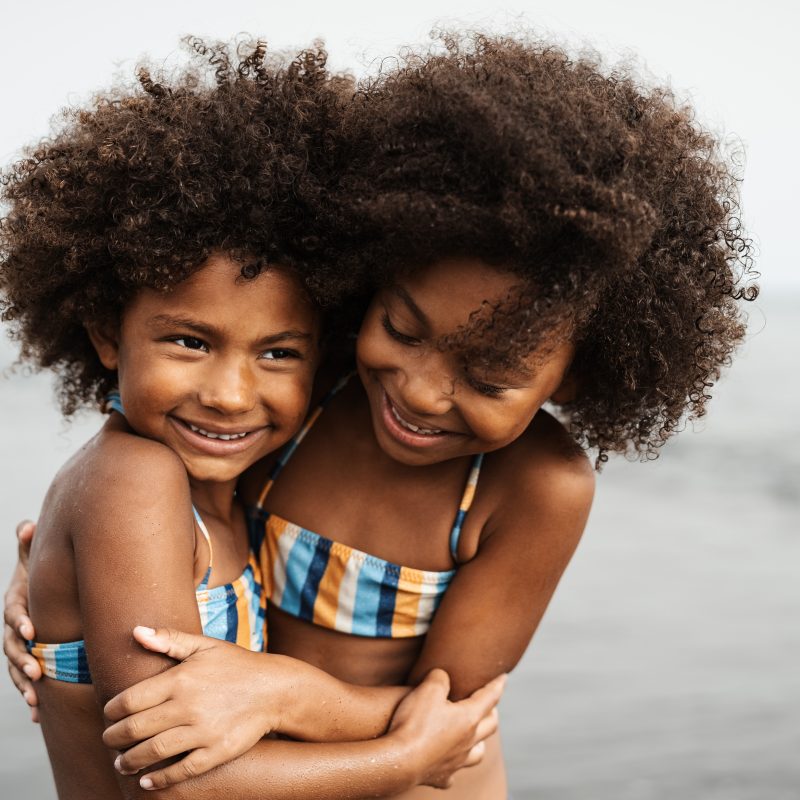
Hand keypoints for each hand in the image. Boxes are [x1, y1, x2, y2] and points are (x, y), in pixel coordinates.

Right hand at [3, 520, 39, 720]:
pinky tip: (40, 715)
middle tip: (35, 672)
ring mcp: (19, 645)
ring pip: (17, 667)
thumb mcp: (34, 559)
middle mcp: (13, 627)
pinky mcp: (29, 658)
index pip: (13, 614)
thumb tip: (27, 526)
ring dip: (24, 684)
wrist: (44, 592)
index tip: (32, 630)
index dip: (20, 621)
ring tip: (35, 698)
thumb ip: (29, 545)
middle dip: (22, 660)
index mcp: (15, 604)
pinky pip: (26, 680)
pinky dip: (31, 695)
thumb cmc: (40, 574)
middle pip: (12, 647)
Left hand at [104, 626, 287, 785]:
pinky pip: (180, 770)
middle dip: (113, 738)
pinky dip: (158, 779)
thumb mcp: (205, 646)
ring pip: (152, 752)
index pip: (130, 700)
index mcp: (181, 678)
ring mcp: (202, 731)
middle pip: (135, 729)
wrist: (275, 689)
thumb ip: (170, 639)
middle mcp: (188, 705)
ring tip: (121, 763)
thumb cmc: (237, 665)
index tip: (109, 715)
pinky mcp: (216, 751)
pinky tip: (146, 780)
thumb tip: (136, 631)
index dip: (112, 711)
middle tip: (109, 741)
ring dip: (128, 761)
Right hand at [390, 668, 504, 788]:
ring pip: (478, 752)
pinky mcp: (442, 777)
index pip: (489, 698)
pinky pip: (453, 773)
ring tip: (476, 735)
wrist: (400, 762)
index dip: (497, 685)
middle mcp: (468, 741)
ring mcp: (457, 762)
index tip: (503, 677)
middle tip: (490, 704)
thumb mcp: (427, 689)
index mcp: (469, 718)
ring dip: (480, 741)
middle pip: (490, 726)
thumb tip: (442, 676)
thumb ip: (439, 677)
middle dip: (492, 712)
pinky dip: (453, 765)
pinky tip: (447, 762)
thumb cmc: (415, 723)